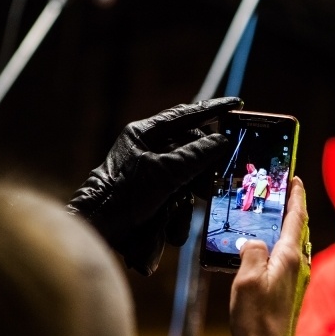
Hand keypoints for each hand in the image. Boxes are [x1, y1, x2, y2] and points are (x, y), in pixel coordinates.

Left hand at [67, 97, 242, 274]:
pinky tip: (171, 229)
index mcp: (145, 134)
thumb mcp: (165, 172)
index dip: (212, 109)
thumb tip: (222, 141)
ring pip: (185, 180)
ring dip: (188, 200)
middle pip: (190, 151)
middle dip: (202, 171)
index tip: (235, 105)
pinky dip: (177, 216)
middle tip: (215, 184)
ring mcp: (150, 175)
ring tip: (182, 213)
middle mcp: (148, 151)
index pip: (185, 115)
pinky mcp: (151, 198)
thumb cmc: (123, 195)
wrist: (98, 230)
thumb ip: (196, 155)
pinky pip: (175, 200)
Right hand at [229, 177, 310, 335]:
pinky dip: (279, 246)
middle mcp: (297, 266)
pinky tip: (265, 251)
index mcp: (288, 257)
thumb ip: (252, 252)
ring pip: (293, 244)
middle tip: (280, 193)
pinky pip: (287, 259)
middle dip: (291, 209)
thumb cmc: (256, 320)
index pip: (296, 218)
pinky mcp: (290, 292)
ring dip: (285, 228)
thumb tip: (255, 243)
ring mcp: (296, 280)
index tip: (295, 178)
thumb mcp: (247, 280)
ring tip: (270, 217)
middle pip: (297, 229)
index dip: (295, 196)